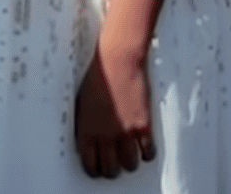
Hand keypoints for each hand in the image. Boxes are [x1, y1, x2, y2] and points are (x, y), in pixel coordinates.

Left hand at [74, 42, 156, 179]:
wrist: (118, 61)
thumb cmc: (98, 77)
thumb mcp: (83, 104)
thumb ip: (86, 125)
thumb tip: (89, 140)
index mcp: (86, 130)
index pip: (90, 164)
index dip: (95, 169)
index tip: (98, 167)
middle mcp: (105, 135)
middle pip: (110, 169)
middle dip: (112, 169)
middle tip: (115, 164)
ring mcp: (125, 132)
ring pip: (130, 165)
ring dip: (130, 162)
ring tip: (130, 155)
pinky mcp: (143, 126)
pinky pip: (148, 152)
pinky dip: (147, 153)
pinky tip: (144, 147)